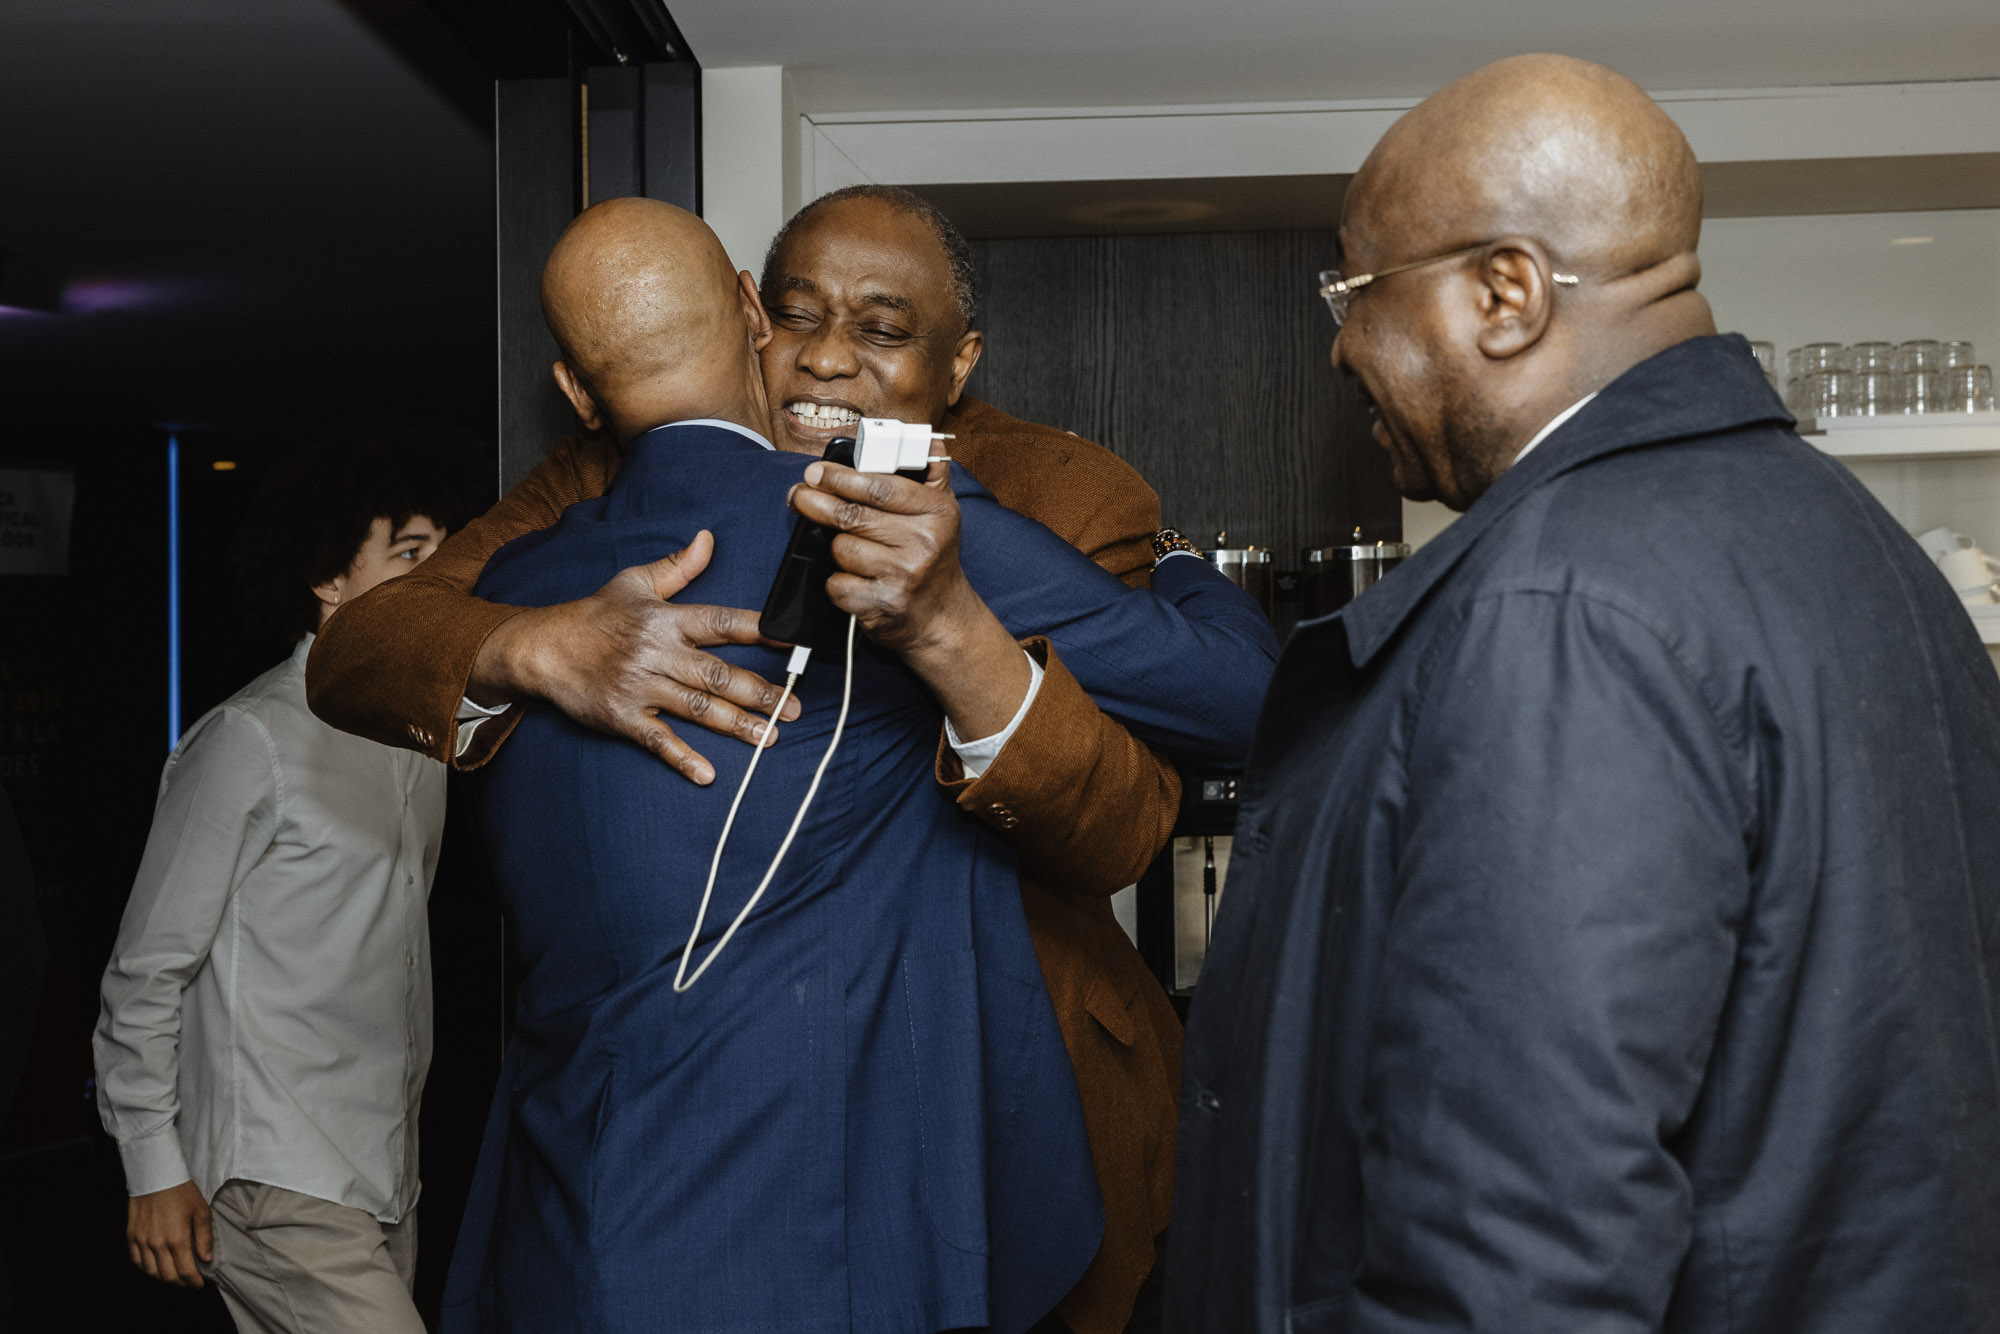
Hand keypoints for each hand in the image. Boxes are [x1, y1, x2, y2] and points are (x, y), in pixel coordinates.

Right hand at [127, 1180, 211, 1287]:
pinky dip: (146, 1269)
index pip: (185, 1271)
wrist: (156, 1176)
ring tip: (174, 1276)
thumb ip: (204, 1237)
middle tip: (189, 1282)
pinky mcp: (131, 1237)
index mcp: (177, 1239)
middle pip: (167, 1276)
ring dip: (163, 1278)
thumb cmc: (181, 1192)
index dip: (193, 1282)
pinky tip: (155, 1267)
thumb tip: (206, 1259)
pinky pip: (136, 1261)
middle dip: (180, 1283)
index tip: (199, 1284)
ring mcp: (142, 1242)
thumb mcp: (201, 1211)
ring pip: (151, 1272)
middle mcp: (157, 1244)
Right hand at [472, 530, 800, 784]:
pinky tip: (707, 774)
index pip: (721, 623)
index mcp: (666, 619)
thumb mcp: (635, 582)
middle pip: (717, 673)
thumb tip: (709, 538)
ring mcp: (641, 687)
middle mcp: (657, 653)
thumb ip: (679, 566)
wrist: (542, 648)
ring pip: (698, 707)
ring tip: (770, 736)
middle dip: (759, 691)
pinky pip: (657, 739)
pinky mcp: (623, 716)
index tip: (791, 640)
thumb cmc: (594, 615)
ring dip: (736, 724)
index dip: (758, 629)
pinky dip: (682, 757)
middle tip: (793, 706)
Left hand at [786, 460, 982, 656]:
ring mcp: (902, 575)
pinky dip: (837, 583)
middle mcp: (923, 543)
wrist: (942, 620)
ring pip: (841, 549)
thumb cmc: (934, 560)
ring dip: (836, 549)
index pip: (879, 487)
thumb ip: (931, 476)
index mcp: (937, 513)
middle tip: (798, 494)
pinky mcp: (881, 605)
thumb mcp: (942, 514)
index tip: (815, 471)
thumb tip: (928, 440)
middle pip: (851, 515)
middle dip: (816, 503)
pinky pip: (837, 583)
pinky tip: (855, 581)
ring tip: (853, 551)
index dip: (840, 477)